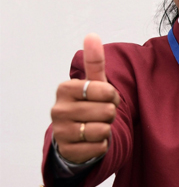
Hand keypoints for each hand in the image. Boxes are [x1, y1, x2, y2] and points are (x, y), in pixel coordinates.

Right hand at [50, 34, 119, 163]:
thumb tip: (92, 35)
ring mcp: (61, 132)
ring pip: (103, 130)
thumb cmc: (88, 104)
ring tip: (95, 126)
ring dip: (106, 130)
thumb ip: (94, 62)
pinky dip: (102, 145)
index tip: (105, 98)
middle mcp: (58, 110)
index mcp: (65, 89)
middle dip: (110, 114)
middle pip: (107, 111)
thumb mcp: (93, 83)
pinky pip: (100, 147)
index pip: (105, 90)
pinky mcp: (68, 151)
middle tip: (100, 114)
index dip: (112, 96)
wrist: (74, 136)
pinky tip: (91, 140)